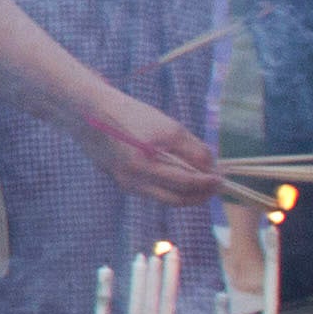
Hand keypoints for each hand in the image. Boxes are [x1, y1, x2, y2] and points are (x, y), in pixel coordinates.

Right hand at [86, 95, 219, 201]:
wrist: (90, 114)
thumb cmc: (131, 115)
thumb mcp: (169, 128)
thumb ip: (193, 149)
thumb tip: (211, 168)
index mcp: (146, 165)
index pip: (187, 182)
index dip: (208, 183)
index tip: (222, 180)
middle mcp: (135, 180)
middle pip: (176, 199)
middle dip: (199, 196)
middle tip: (214, 188)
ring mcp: (126, 183)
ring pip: (164, 199)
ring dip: (185, 195)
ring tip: (200, 185)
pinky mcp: (120, 182)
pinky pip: (151, 192)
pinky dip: (168, 189)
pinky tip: (178, 179)